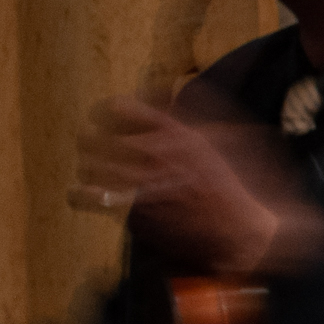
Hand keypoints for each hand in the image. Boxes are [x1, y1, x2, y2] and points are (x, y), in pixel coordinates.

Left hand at [71, 97, 323, 275]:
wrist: (245, 232)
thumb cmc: (236, 186)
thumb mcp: (226, 138)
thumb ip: (191, 113)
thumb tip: (162, 91)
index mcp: (178, 133)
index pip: (121, 109)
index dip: (106, 111)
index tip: (104, 117)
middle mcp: (158, 155)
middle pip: (99, 137)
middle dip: (91, 140)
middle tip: (91, 145)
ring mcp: (147, 184)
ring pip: (92, 165)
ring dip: (88, 166)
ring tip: (90, 169)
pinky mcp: (139, 212)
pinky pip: (94, 198)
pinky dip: (81, 195)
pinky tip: (79, 194)